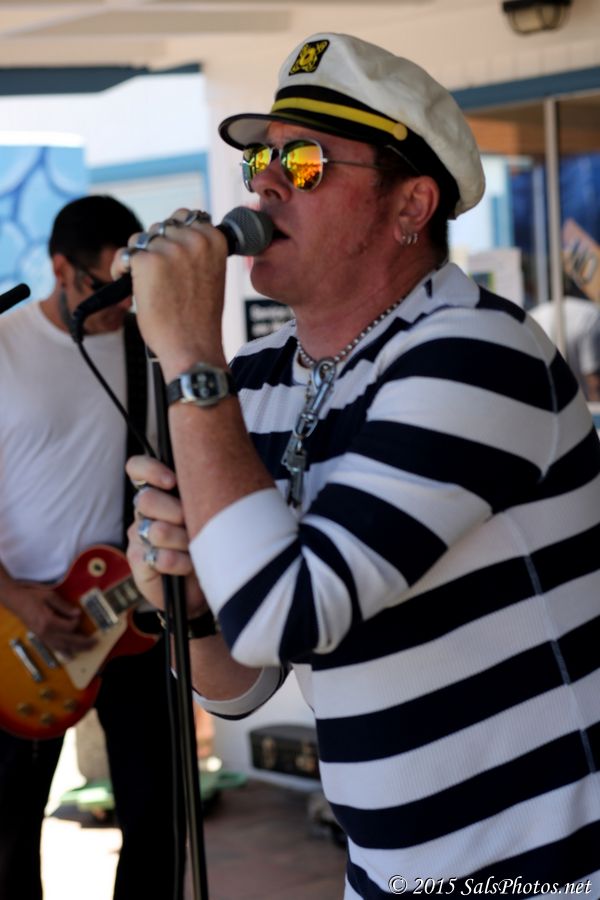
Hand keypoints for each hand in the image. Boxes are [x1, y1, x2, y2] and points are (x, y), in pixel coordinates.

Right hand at [6, 581, 96, 656]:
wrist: (16, 601)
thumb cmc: (32, 596)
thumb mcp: (50, 596)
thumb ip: (64, 606)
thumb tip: (77, 614)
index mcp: (48, 622)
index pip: (69, 627)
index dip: (77, 622)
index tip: (79, 615)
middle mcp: (46, 633)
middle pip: (69, 640)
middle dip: (83, 642)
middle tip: (95, 642)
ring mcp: (43, 637)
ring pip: (62, 646)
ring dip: (76, 648)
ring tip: (88, 649)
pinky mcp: (41, 637)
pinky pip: (54, 647)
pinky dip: (63, 652)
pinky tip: (70, 655)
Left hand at [111, 209, 228, 380]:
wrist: (192, 346)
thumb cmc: (200, 318)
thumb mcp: (211, 274)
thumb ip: (197, 250)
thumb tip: (171, 230)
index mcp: (215, 239)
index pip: (188, 217)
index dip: (176, 234)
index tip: (173, 255)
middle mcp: (194, 239)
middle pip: (161, 226)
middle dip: (156, 247)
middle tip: (158, 276)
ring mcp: (169, 249)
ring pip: (141, 239)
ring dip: (139, 257)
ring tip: (147, 283)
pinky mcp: (146, 261)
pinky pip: (124, 255)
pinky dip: (121, 270)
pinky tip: (130, 286)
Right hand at [126, 455, 207, 615]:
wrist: (207, 583)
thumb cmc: (212, 542)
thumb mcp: (210, 513)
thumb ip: (202, 494)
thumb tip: (207, 482)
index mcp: (160, 493)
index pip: (138, 468)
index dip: (150, 470)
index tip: (172, 481)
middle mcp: (144, 511)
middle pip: (147, 500)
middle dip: (177, 512)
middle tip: (194, 525)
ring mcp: (137, 536)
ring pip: (156, 530)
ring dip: (183, 541)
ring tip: (197, 549)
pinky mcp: (137, 561)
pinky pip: (157, 557)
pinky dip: (178, 563)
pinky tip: (188, 567)